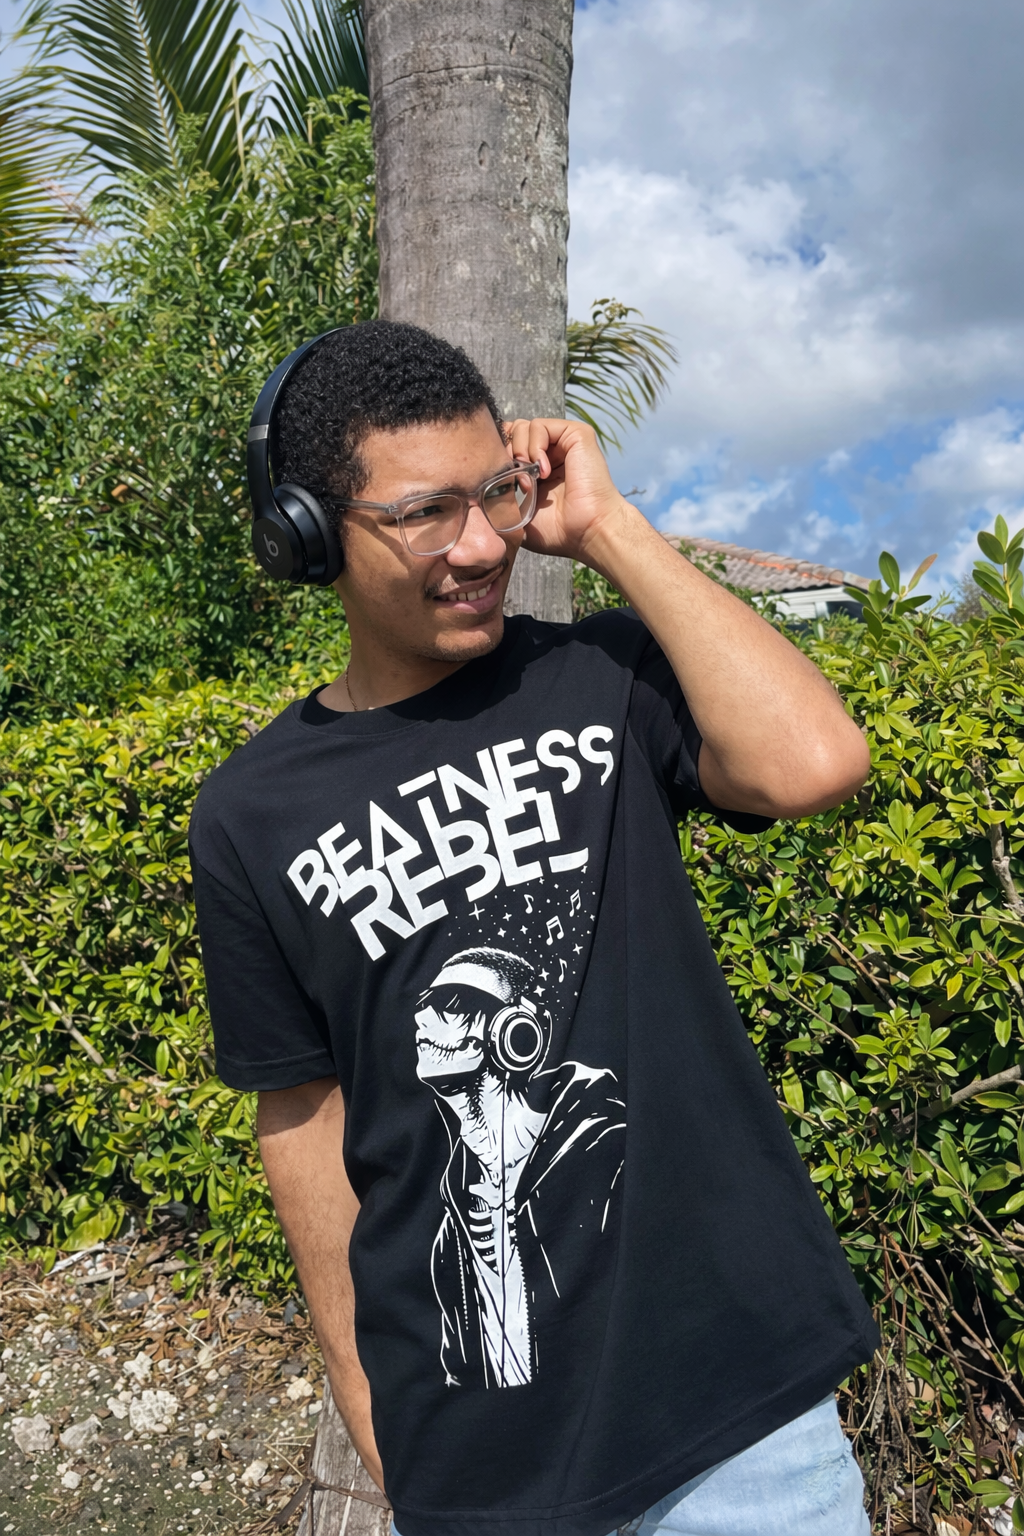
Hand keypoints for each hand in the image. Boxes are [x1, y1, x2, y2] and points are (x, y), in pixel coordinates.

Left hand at [505, 417, 635, 564]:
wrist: (586, 531)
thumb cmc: (558, 531)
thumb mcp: (516, 515)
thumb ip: (498, 496)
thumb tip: (474, 485)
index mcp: (537, 469)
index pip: (507, 446)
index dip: (497, 458)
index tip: (500, 482)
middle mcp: (550, 452)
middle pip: (512, 432)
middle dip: (506, 455)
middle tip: (517, 482)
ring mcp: (563, 443)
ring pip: (523, 426)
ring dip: (520, 451)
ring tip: (531, 478)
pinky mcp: (576, 434)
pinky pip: (540, 425)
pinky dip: (535, 445)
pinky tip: (544, 470)